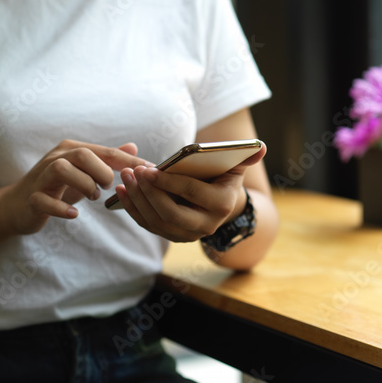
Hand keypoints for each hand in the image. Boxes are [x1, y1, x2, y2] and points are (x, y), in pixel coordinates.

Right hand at [0, 140, 150, 234]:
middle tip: (108, 187)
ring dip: (83, 184)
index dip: (128, 162)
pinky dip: (61, 208)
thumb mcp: (85, 172)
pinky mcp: (31, 198)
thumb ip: (107, 160)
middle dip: (101, 171)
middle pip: (81, 154)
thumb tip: (133, 147)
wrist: (18, 205)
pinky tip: (74, 214)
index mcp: (71, 150)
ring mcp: (41, 178)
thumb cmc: (57, 187)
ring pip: (61, 169)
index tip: (149, 171)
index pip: (105, 151)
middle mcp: (55, 158)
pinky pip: (43, 200)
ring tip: (93, 197)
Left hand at [115, 145, 266, 241]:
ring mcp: (187, 235)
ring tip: (125, 178)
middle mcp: (206, 226)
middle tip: (132, 172)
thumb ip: (247, 155)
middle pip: (171, 213)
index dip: (168, 182)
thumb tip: (260, 147)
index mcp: (222, 205)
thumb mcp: (236, 164)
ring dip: (136, 200)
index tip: (148, 169)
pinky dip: (132, 209)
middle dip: (148, 193)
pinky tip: (121, 191)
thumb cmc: (224, 176)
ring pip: (156, 221)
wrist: (221, 203)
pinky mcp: (171, 235)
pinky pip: (148, 224)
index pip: (192, 194)